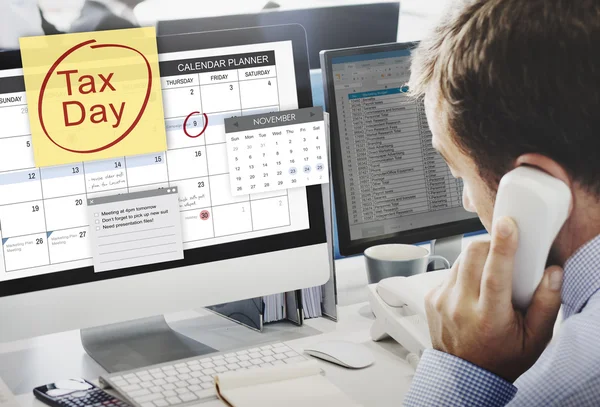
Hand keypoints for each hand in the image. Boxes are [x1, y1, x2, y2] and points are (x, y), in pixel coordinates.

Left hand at [425, 217, 563, 381]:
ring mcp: (442, 301)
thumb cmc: (500, 358)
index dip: (502, 246)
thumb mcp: (534, 340)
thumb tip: (552, 273)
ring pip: (460, 259)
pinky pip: (449, 271)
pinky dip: (464, 272)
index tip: (508, 225)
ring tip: (488, 278)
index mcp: (489, 318)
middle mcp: (461, 307)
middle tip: (502, 252)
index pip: (494, 274)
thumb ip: (546, 305)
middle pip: (472, 255)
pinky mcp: (432, 297)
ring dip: (477, 259)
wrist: (464, 375)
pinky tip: (472, 290)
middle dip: (490, 244)